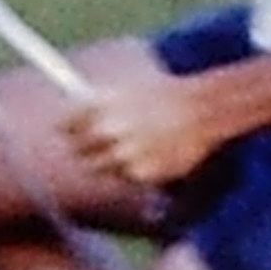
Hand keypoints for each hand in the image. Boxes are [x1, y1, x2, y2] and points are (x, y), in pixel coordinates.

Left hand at [62, 75, 227, 195]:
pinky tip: (154, 155)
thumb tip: (72, 113)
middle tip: (107, 145)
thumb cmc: (168, 98)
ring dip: (112, 162)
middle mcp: (107, 130)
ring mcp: (122, 154)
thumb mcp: (129, 92)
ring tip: (138, 147)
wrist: (203, 110)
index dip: (71, 130)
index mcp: (101, 105)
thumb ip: (99, 105)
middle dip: (88, 149)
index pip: (66, 125)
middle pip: (78, 151)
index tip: (76, 132)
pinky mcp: (139, 174)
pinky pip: (127, 177)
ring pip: (101, 168)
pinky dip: (135, 171)